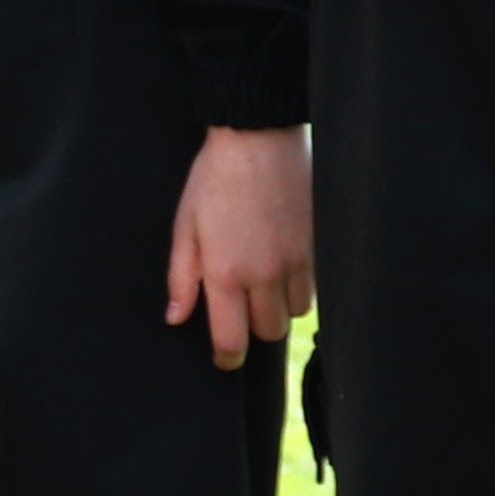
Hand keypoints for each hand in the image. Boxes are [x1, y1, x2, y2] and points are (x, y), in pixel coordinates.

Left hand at [166, 125, 314, 369]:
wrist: (259, 136)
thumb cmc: (214, 178)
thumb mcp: (185, 225)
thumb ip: (181, 277)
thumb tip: (176, 318)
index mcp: (226, 273)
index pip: (233, 341)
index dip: (227, 359)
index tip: (223, 358)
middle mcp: (264, 274)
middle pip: (268, 332)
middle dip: (253, 328)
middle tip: (240, 307)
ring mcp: (296, 261)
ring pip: (294, 313)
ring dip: (278, 306)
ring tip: (263, 283)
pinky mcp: (318, 245)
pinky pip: (314, 286)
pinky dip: (299, 286)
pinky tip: (283, 264)